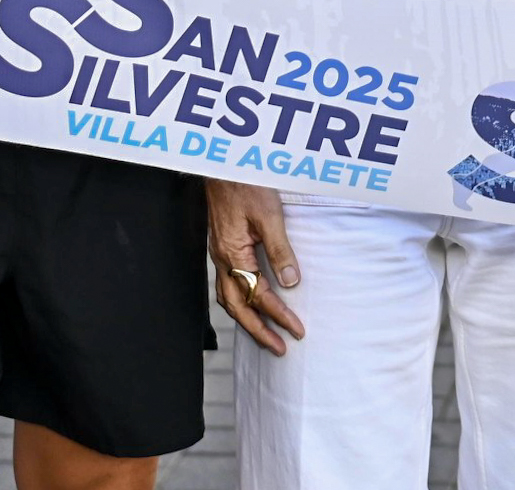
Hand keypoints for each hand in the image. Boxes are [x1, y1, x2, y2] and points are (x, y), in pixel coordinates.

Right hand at [207, 181, 304, 354]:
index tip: (297, 330)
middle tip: (279, 348)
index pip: (259, 295)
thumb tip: (290, 282)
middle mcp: (221, 260)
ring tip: (266, 335)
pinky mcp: (221, 248)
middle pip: (238, 308)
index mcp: (233, 254)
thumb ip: (279, 249)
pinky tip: (250, 303)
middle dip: (259, 331)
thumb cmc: (245, 184)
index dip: (279, 315)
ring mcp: (218, 255)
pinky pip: (226, 286)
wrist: (222, 166)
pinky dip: (239, 302)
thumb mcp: (269, 215)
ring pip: (229, 300)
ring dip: (248, 320)